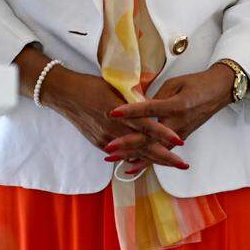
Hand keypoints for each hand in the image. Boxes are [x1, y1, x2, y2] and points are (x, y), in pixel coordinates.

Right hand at [39, 67, 186, 169]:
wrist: (65, 94)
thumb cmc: (92, 85)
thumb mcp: (117, 85)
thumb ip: (136, 93)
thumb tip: (154, 89)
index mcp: (120, 112)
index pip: (146, 126)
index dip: (164, 133)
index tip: (181, 139)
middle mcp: (113, 129)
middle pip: (143, 146)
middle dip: (165, 156)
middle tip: (183, 164)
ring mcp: (105, 138)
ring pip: (134, 153)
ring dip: (153, 159)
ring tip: (172, 164)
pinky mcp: (99, 143)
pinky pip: (121, 154)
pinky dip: (136, 157)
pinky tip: (149, 162)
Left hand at [106, 64, 234, 170]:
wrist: (219, 91)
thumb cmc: (198, 83)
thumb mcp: (176, 83)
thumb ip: (155, 94)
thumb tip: (135, 102)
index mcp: (176, 105)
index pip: (149, 109)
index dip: (130, 111)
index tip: (112, 112)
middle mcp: (178, 123)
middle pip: (150, 137)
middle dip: (127, 143)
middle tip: (109, 147)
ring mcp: (180, 134)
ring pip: (154, 149)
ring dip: (132, 155)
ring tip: (113, 160)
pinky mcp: (181, 138)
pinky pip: (161, 153)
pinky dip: (145, 160)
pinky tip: (131, 166)